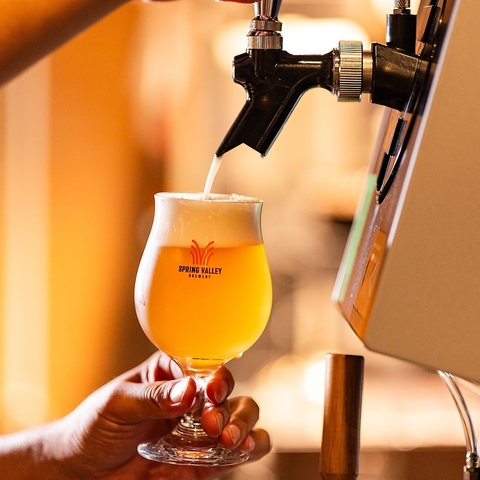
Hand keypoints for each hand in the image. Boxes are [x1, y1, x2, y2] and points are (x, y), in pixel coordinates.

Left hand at [50, 351, 270, 479]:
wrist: (82, 470)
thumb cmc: (94, 425)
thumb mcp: (118, 404)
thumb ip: (153, 397)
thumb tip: (189, 389)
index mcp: (171, 374)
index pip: (205, 366)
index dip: (216, 376)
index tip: (212, 392)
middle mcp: (191, 398)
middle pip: (229, 392)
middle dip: (230, 407)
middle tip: (213, 425)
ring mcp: (198, 430)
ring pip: (241, 416)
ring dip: (244, 425)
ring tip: (230, 441)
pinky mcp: (201, 460)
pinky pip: (233, 453)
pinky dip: (248, 448)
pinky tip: (243, 450)